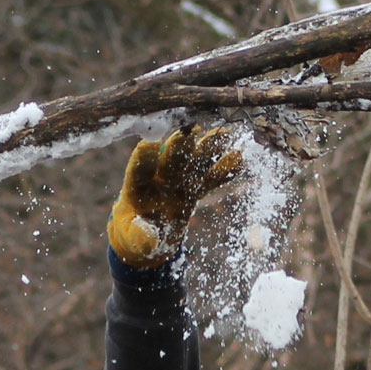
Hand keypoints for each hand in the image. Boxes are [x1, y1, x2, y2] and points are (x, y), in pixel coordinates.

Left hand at [107, 125, 243, 266]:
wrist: (146, 237)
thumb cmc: (132, 236)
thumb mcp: (131, 242)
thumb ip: (140, 238)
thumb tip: (150, 238)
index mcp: (137, 188)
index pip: (139, 169)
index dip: (145, 157)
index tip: (150, 144)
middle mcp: (159, 179)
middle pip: (170, 159)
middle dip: (181, 144)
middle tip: (191, 128)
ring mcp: (178, 182)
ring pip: (194, 162)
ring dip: (208, 148)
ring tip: (224, 133)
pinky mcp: (193, 190)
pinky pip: (210, 179)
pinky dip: (223, 171)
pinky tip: (238, 158)